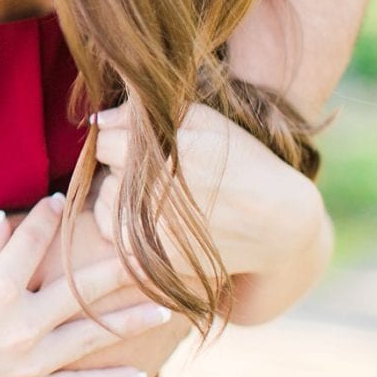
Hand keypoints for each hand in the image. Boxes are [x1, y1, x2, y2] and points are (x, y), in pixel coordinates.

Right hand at [0, 196, 170, 376]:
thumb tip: (4, 224)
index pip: (32, 240)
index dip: (48, 216)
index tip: (63, 199)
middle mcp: (20, 324)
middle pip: (80, 286)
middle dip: (119, 264)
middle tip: (151, 249)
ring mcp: (28, 364)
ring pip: (92, 336)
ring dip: (130, 320)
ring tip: (163, 306)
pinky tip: (137, 374)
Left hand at [90, 103, 323, 279]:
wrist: (279, 224)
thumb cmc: (242, 163)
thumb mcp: (204, 121)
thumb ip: (143, 115)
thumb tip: (97, 120)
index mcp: (165, 156)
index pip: (105, 141)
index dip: (123, 139)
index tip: (145, 146)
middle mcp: (154, 195)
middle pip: (105, 172)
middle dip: (123, 167)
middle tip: (160, 172)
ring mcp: (153, 232)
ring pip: (105, 203)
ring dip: (120, 196)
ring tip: (159, 195)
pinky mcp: (156, 261)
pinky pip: (114, 236)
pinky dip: (123, 225)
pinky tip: (153, 218)